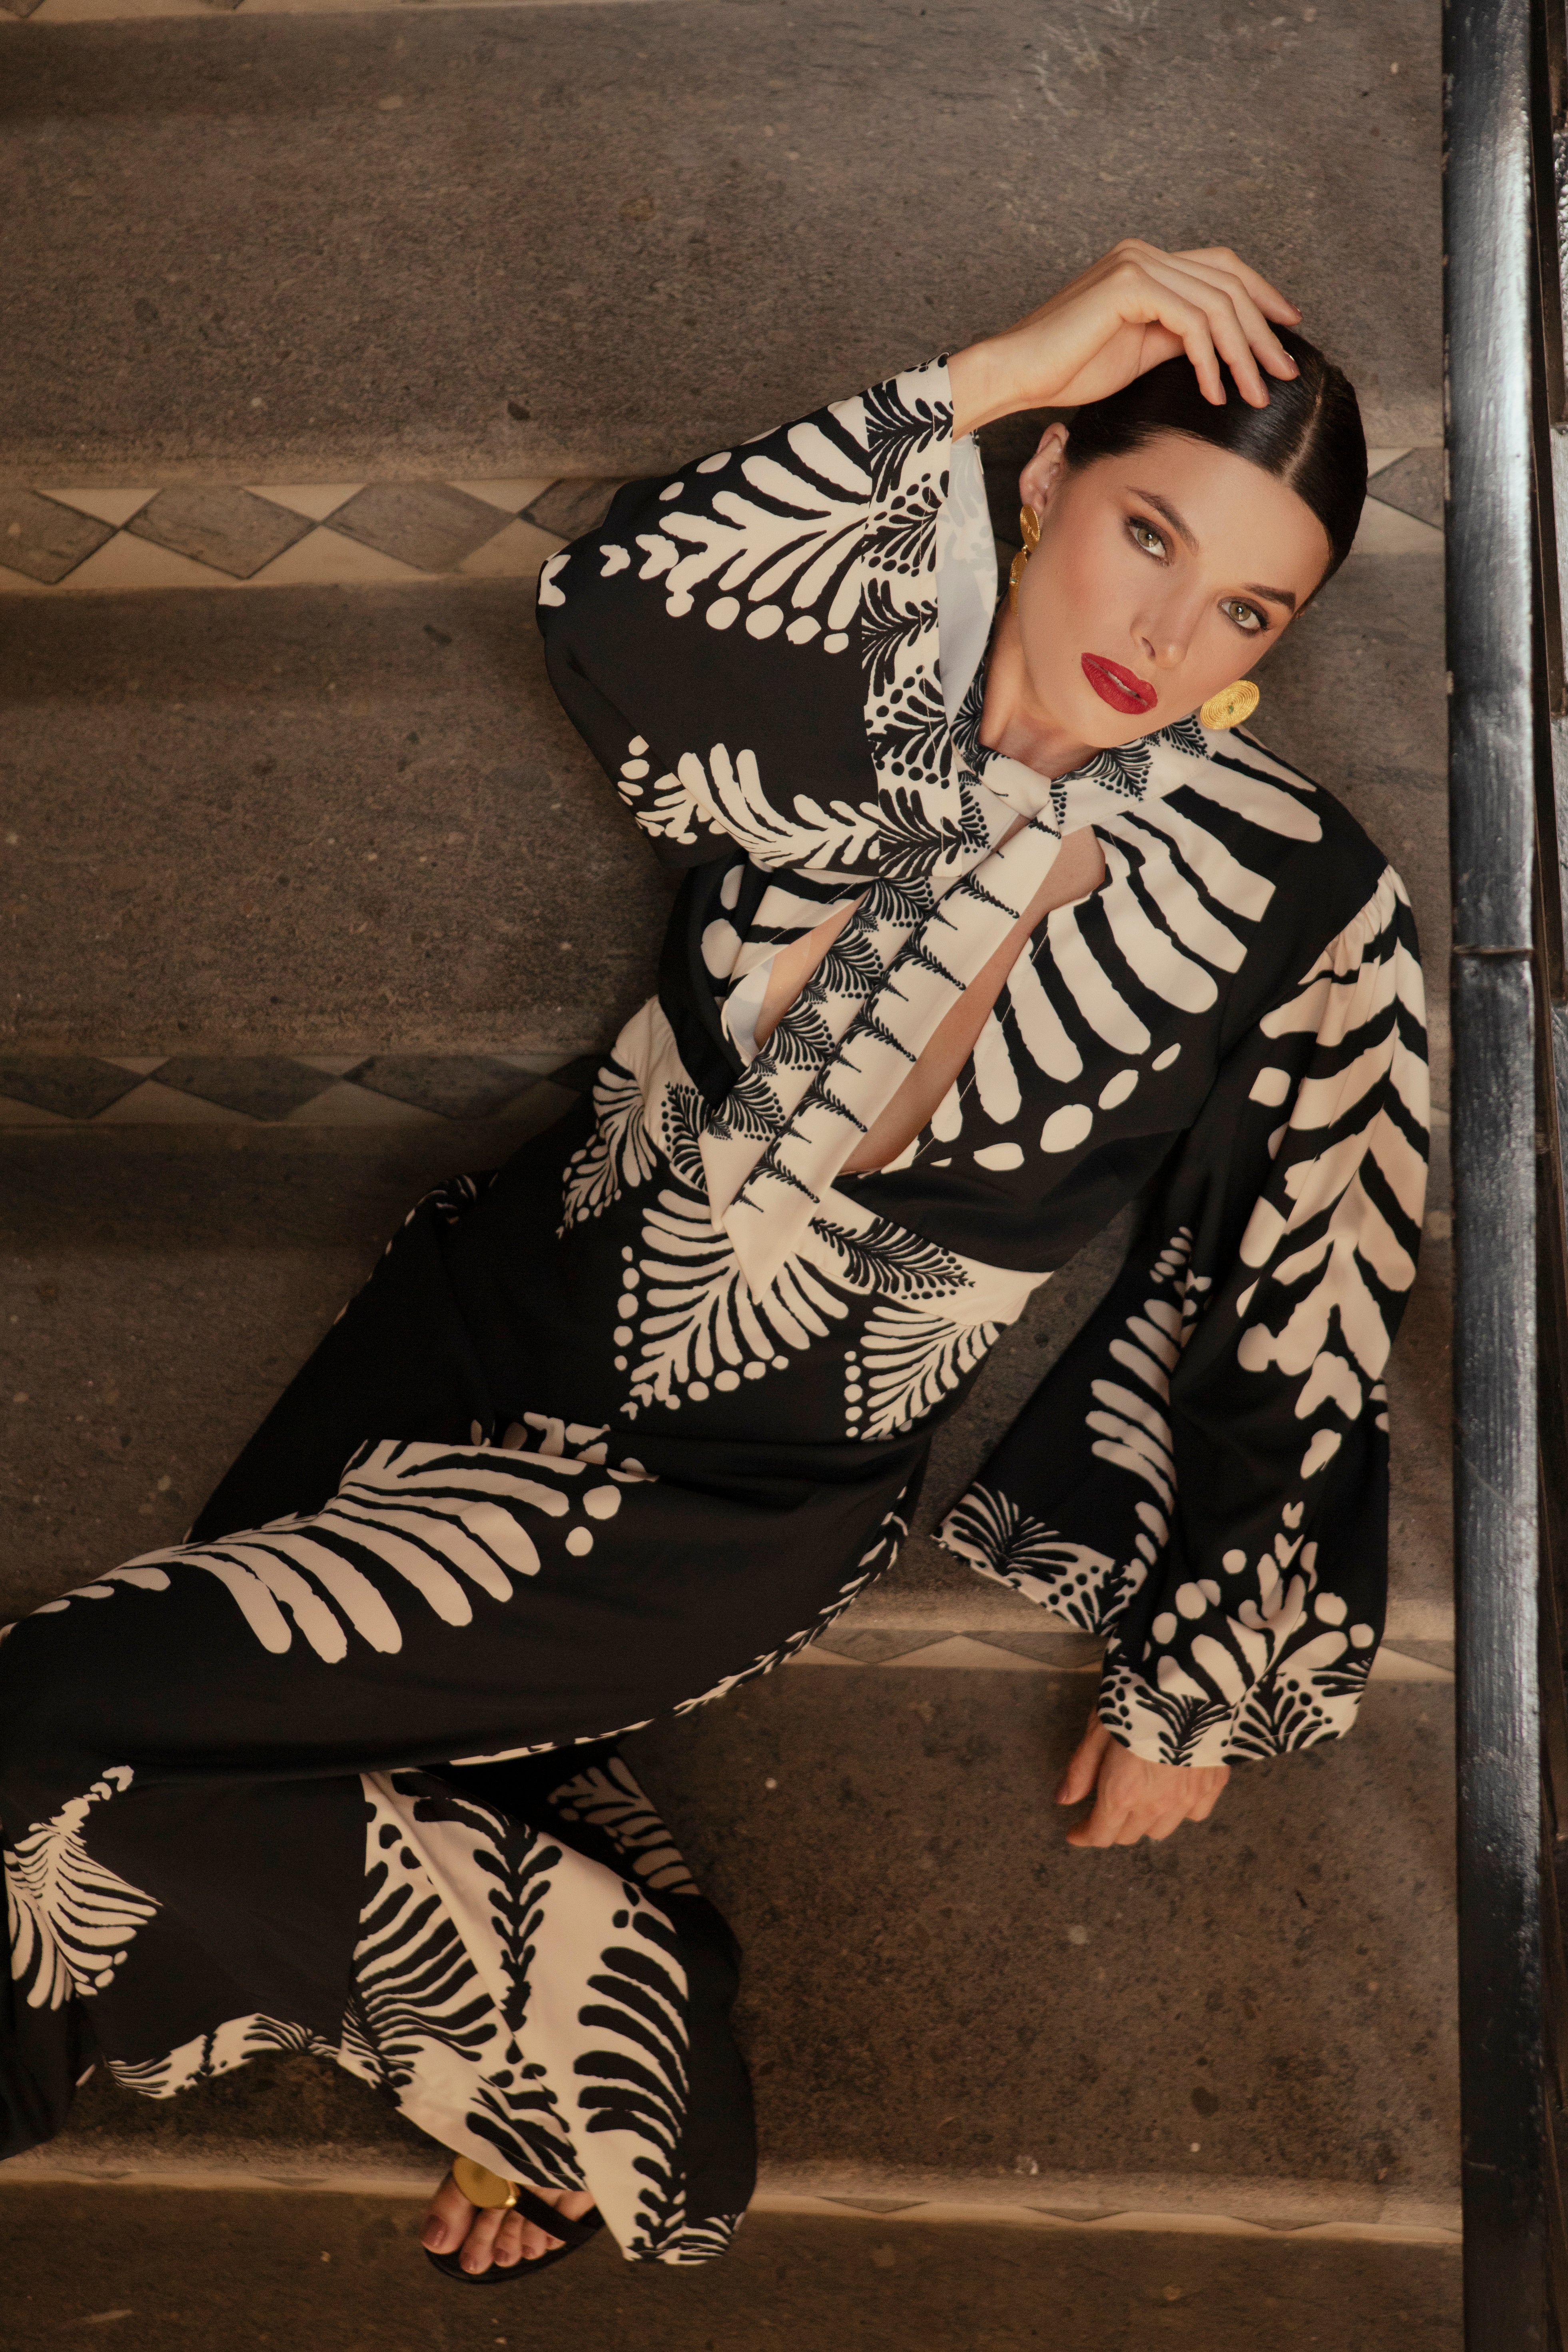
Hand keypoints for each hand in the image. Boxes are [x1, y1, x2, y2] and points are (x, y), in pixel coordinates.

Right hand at [948, 240, 1301, 437]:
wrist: (1017, 373)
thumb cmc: (1066, 369)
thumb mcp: (1139, 352)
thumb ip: (1179, 337)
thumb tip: (1222, 346)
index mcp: (1146, 263)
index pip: (1221, 268)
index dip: (1262, 295)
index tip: (1288, 329)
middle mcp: (1144, 253)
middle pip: (1228, 281)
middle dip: (1264, 331)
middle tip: (1285, 373)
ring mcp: (1136, 264)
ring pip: (1217, 302)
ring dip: (1243, 352)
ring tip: (1257, 393)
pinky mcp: (1129, 287)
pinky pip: (1192, 321)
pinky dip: (1210, 360)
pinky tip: (1214, 391)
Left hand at [1056, 1708, 1228, 1847]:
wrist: (1190, 1686)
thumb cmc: (1135, 1703)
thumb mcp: (1097, 1731)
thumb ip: (1080, 1771)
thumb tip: (1063, 1801)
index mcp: (1121, 1794)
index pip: (1100, 1834)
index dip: (1084, 1836)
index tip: (1075, 1833)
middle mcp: (1155, 1806)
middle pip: (1128, 1835)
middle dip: (1111, 1827)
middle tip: (1104, 1809)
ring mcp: (1187, 1799)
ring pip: (1160, 1830)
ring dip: (1144, 1822)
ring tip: (1138, 1801)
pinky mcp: (1212, 1787)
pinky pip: (1194, 1814)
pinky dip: (1180, 1810)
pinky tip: (1174, 1792)